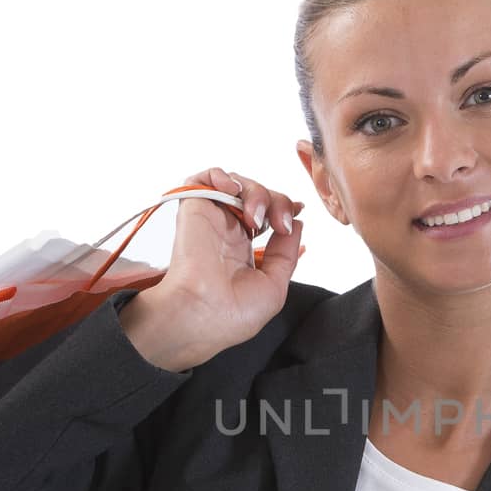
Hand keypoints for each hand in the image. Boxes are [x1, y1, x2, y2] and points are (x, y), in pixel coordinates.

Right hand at [139, 166, 305, 357]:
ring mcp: (210, 220)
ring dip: (256, 191)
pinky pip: (202, 178)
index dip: (283, 207)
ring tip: (256, 216)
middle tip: (280, 222)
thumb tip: (297, 224)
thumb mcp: (275, 285)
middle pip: (258, 196)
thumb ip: (286, 253)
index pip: (266, 215)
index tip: (298, 211)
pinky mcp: (193, 209)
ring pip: (238, 184)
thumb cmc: (233, 313)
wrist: (204, 315)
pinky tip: (232, 191)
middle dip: (278, 201)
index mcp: (242, 249)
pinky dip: (220, 175)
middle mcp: (226, 232)